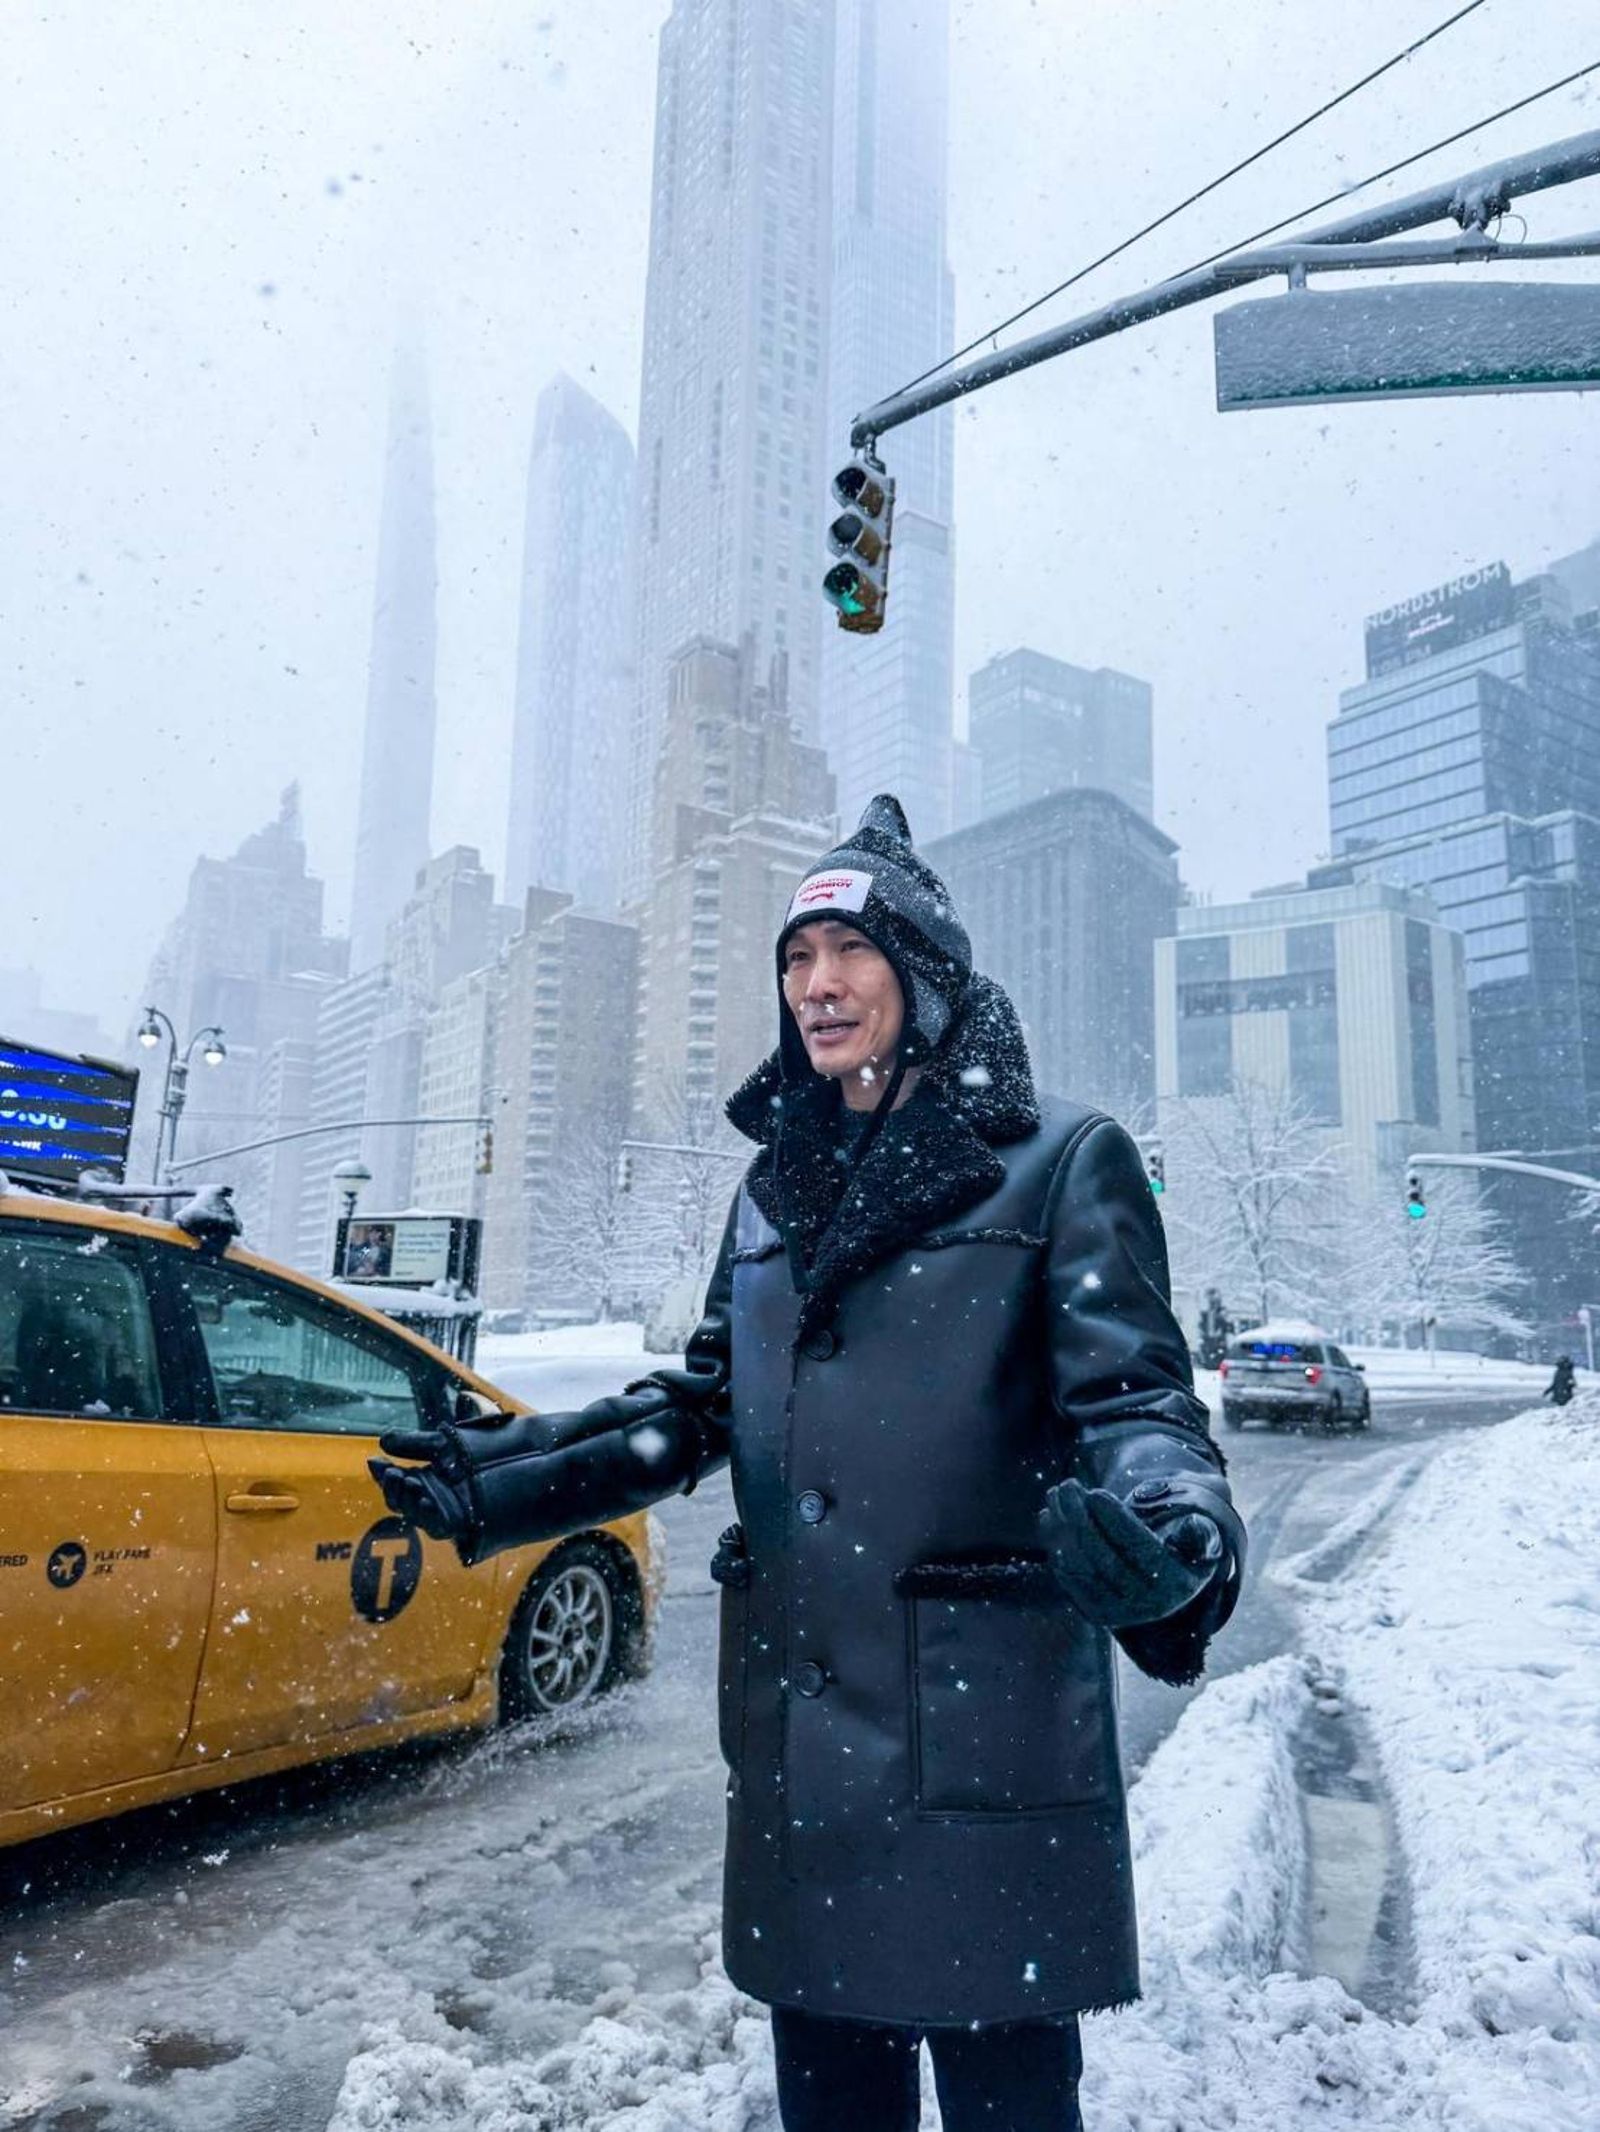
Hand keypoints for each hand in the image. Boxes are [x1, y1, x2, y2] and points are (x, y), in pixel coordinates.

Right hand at [368, 1424, 478, 1544]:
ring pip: (415, 1515)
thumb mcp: (443, 1444)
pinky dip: (428, 1516)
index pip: (395, 1481)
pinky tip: (424, 1501)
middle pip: (400, 1501)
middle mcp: (429, 1497)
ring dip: (407, 1500)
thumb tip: (383, 1440)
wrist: (515, 1458)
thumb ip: (415, 1443)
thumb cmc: (480, 1451)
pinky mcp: (459, 1523)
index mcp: (423, 1479)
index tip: (376, 1461)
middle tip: (392, 1472)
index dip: (382, 1473)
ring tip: (408, 1481)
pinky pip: (438, 1526)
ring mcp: (443, 1512)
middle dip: (392, 1488)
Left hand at [1039, 1480, 1219, 1628]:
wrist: (1169, 1577)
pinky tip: (1049, 1518)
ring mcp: (1120, 1614)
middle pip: (1105, 1560)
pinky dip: (1055, 1547)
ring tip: (1056, 1495)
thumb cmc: (1183, 1544)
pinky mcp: (1097, 1612)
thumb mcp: (1202, 1537)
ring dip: (1063, 1530)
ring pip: (1082, 1569)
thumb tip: (1196, 1527)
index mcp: (1176, 1584)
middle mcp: (1148, 1606)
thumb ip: (1199, 1532)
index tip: (1096, 1493)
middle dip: (1082, 1520)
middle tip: (1068, 1486)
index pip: (1140, 1550)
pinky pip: (1070, 1579)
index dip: (1116, 1521)